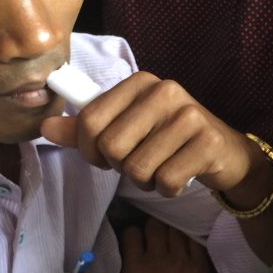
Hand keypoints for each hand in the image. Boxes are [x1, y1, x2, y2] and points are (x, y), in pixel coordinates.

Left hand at [40, 71, 258, 196]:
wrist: (226, 153)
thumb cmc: (169, 140)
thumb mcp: (127, 128)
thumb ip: (87, 128)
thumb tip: (46, 127)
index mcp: (140, 82)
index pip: (89, 120)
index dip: (88, 150)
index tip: (104, 157)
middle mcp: (165, 91)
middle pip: (112, 147)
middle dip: (120, 168)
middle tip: (138, 165)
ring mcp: (189, 115)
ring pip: (138, 168)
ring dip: (145, 181)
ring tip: (162, 169)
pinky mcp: (208, 142)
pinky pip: (166, 181)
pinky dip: (168, 189)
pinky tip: (181, 176)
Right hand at [115, 218, 217, 272]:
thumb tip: (125, 262)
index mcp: (134, 267)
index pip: (132, 232)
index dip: (134, 234)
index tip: (137, 240)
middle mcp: (157, 258)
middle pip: (155, 225)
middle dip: (154, 228)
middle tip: (156, 236)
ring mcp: (181, 260)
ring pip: (176, 230)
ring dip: (173, 232)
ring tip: (173, 239)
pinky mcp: (201, 267)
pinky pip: (196, 242)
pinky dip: (190, 240)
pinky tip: (189, 246)